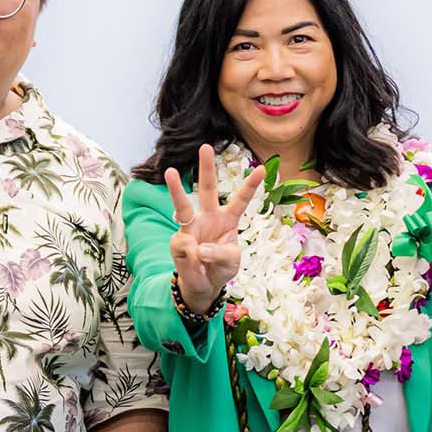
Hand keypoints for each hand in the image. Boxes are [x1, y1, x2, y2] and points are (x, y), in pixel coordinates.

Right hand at [163, 144, 265, 312]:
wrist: (202, 285)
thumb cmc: (220, 269)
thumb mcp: (230, 263)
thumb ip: (219, 254)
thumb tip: (196, 247)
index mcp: (228, 220)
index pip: (240, 200)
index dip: (250, 185)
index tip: (260, 169)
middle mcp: (208, 218)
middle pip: (207, 189)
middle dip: (206, 167)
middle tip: (205, 146)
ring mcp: (191, 228)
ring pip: (182, 205)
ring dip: (176, 188)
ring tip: (170, 171)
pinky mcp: (178, 242)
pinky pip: (182, 245)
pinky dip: (190, 256)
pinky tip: (195, 263)